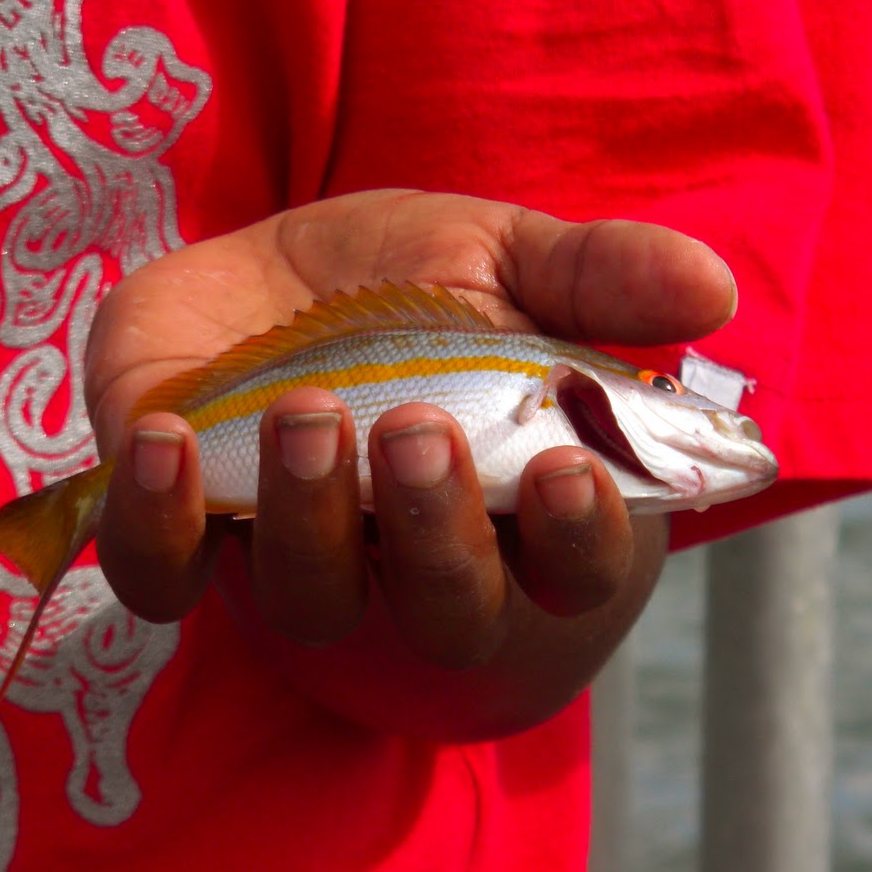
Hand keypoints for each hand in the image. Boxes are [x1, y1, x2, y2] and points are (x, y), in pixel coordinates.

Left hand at [83, 189, 736, 738]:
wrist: (281, 266)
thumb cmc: (420, 286)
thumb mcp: (514, 259)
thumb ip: (602, 279)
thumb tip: (713, 286)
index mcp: (519, 507)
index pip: (575, 571)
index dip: (577, 540)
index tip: (565, 470)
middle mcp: (415, 560)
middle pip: (447, 612)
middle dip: (436, 536)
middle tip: (420, 432)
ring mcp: (298, 554)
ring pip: (310, 603)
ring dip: (312, 523)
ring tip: (310, 415)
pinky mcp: (188, 529)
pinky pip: (163, 574)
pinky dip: (158, 521)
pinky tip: (167, 436)